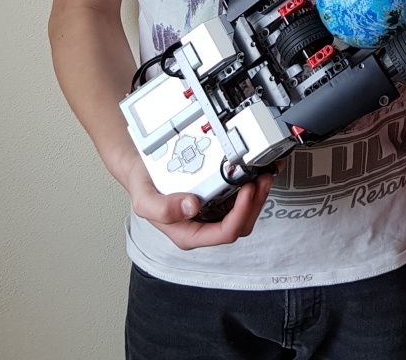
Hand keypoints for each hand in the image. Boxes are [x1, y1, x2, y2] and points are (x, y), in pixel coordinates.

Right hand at [123, 154, 273, 250]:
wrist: (142, 172)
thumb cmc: (144, 189)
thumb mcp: (144, 200)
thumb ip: (163, 208)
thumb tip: (192, 207)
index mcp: (190, 234)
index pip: (225, 233)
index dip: (241, 213)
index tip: (247, 190)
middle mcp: (205, 227)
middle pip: (241, 225)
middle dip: (255, 203)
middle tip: (261, 179)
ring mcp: (213, 213)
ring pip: (244, 214)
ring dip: (257, 195)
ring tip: (263, 174)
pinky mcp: (218, 199)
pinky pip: (241, 199)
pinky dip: (252, 186)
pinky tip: (255, 171)